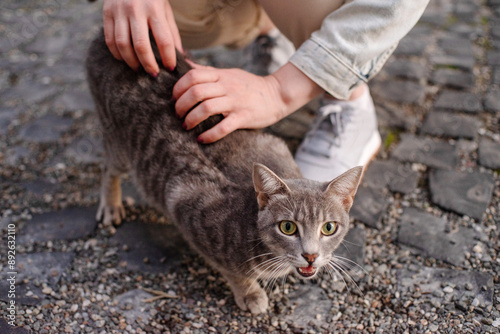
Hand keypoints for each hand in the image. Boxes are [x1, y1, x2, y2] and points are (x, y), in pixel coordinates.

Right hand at [102, 0, 181, 75]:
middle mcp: (136, 10)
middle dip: (149, 64)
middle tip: (154, 74)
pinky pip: (110, 39)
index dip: (168, 58)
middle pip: (141, 46)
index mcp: (155, 8)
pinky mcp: (107, 13)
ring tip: (139, 68)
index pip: (164, 40)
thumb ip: (171, 32)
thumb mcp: (165, 9)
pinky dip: (117, 54)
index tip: (171, 68)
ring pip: (123, 45)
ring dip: (131, 62)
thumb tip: (179, 56)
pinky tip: (124, 59)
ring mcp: (119, 11)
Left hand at [172, 62, 323, 142]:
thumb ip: (207, 71)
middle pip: (196, 92)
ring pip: (206, 108)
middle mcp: (227, 86)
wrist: (277, 95)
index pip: (192, 76)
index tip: (174, 99)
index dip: (178, 88)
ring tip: (186, 126)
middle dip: (181, 105)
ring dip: (191, 119)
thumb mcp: (228, 73)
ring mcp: (236, 102)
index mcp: (222, 75)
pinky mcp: (244, 117)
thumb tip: (185, 64)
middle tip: (178, 115)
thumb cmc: (249, 86)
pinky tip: (202, 139)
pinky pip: (223, 127)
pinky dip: (209, 135)